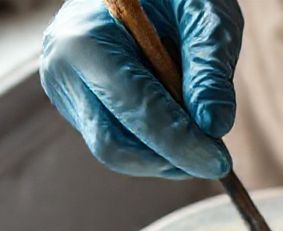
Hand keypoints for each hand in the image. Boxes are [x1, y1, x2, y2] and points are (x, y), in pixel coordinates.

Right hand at [40, 0, 242, 178]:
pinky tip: (179, 119)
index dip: (180, 142)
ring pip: (117, 150)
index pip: (134, 108)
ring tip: (199, 127)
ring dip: (165, 153)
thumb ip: (210, 66)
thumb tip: (214, 125)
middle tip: (216, 159)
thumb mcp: (204, 13)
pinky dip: (153, 143)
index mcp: (85, 39)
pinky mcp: (77, 106)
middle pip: (115, 146)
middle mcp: (63, 70)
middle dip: (169, 159)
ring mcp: (65, 91)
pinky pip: (117, 139)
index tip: (219, 163)